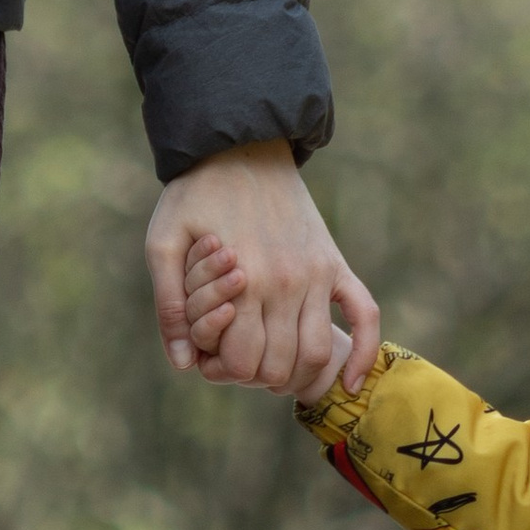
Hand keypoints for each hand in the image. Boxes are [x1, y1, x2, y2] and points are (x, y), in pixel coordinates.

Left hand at [145, 139, 378, 403]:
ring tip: (274, 370)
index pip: (244, 362)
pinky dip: (362, 354)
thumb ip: (170, 305)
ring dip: (297, 374)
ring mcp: (318, 274)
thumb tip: (183, 363)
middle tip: (238, 362)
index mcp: (246, 281)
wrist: (240, 147)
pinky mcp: (335, 264)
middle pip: (281, 366)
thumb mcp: (163, 243)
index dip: (224, 371)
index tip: (211, 358)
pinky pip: (366, 316)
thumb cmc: (194, 196)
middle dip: (256, 377)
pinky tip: (349, 382)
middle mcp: (287, 283)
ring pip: (320, 352)